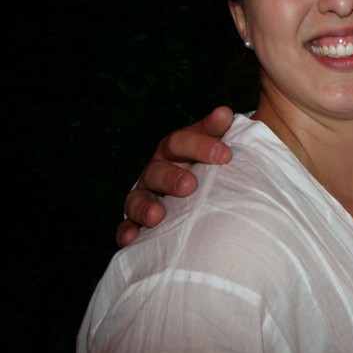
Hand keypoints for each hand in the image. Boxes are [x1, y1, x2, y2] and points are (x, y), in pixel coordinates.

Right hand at [116, 106, 235, 247]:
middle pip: (159, 170)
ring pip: (138, 198)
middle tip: (190, 186)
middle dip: (173, 178)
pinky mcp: (137, 220)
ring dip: (145, 206)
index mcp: (176, 148)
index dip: (201, 146)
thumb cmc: (214, 165)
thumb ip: (221, 129)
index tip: (225, 155)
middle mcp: (158, 168)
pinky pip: (127, 226)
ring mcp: (146, 194)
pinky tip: (131, 239)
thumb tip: (224, 113)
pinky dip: (127, 232)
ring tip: (156, 216)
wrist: (205, 191)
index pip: (182, 141)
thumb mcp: (217, 145)